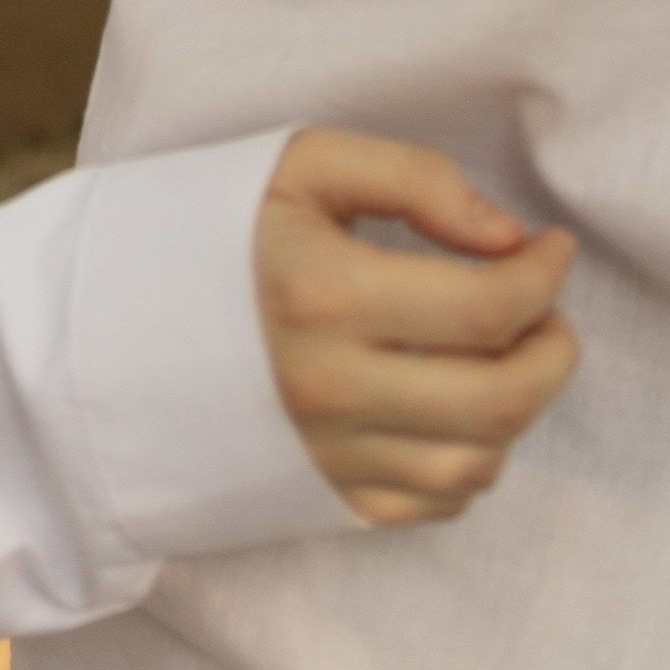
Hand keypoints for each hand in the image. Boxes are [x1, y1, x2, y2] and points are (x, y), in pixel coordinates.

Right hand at [255, 127, 580, 526]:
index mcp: (325, 295)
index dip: (544, 274)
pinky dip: (472, 458)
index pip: (487, 307)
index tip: (550, 245)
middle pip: (500, 399)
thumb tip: (505, 235)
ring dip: (518, 407)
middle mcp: (330, 388)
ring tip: (507, 355)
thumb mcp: (301, 166)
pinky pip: (436, 502)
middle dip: (553, 351)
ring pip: (478, 460)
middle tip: (548, 310)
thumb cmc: (216, 232)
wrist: (116, 326)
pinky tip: (457, 407)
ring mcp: (328, 454)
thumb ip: (412, 178)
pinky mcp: (325, 496)